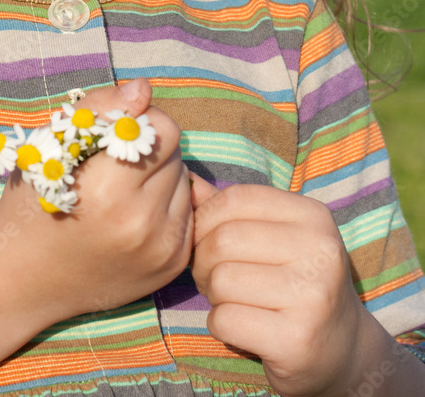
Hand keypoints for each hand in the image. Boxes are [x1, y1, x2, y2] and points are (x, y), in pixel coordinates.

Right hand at [0, 78, 193, 321]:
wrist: (22, 279)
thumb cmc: (32, 202)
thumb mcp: (52, 143)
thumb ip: (101, 108)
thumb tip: (144, 89)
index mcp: (108, 187)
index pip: (164, 129)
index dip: (141, 122)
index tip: (115, 134)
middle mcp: (140, 222)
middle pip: (176, 154)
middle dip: (149, 151)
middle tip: (113, 167)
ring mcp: (159, 249)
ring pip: (185, 182)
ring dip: (159, 179)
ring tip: (119, 194)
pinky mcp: (171, 266)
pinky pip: (187, 214)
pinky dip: (164, 208)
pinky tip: (130, 217)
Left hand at [189, 174, 364, 396]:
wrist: (344, 349)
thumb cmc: (296, 282)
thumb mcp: (275, 236)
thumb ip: (231, 209)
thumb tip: (187, 182)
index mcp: (313, 216)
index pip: (236, 198)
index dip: (205, 218)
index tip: (207, 240)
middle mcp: (319, 251)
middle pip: (224, 240)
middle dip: (204, 261)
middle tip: (214, 279)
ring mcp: (312, 296)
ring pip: (221, 280)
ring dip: (213, 295)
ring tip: (232, 302)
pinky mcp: (297, 340)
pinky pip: (225, 319)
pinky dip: (219, 325)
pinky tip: (241, 329)